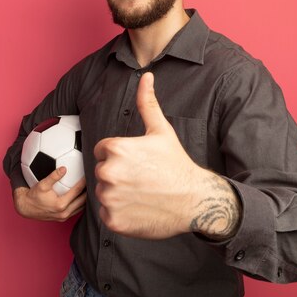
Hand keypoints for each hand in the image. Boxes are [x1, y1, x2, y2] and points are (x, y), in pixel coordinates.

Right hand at [13, 167, 85, 221]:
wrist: (26, 208)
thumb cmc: (33, 196)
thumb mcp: (42, 184)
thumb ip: (53, 176)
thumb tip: (64, 168)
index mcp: (61, 204)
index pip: (77, 191)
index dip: (84, 182)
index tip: (88, 174)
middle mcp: (64, 213)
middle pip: (83, 200)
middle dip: (89, 191)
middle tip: (93, 181)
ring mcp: (64, 217)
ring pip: (81, 208)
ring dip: (86, 198)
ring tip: (91, 188)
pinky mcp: (63, 219)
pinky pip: (76, 211)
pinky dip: (81, 204)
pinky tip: (83, 196)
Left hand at [94, 72, 240, 239]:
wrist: (194, 200)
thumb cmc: (177, 164)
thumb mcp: (161, 131)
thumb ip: (147, 103)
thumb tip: (146, 76)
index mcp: (115, 148)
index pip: (104, 151)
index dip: (121, 156)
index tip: (139, 162)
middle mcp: (108, 172)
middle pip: (102, 172)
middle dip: (118, 175)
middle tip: (143, 179)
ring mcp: (110, 198)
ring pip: (104, 193)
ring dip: (118, 195)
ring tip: (142, 193)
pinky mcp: (112, 220)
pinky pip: (107, 214)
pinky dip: (120, 214)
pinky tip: (139, 209)